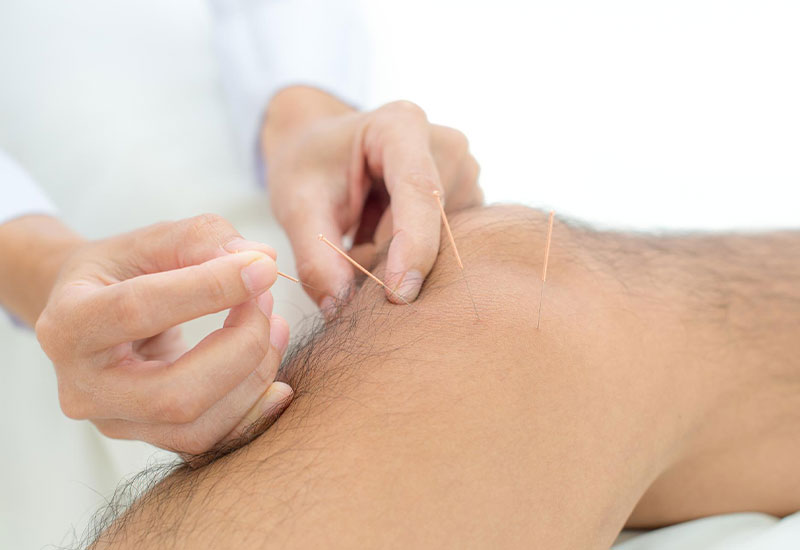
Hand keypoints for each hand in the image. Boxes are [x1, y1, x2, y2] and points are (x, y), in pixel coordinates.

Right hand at [33, 214, 292, 454]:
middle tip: (267, 302)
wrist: (93, 316)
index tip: (263, 268)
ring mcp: (114, 422)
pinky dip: (254, 412)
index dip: (210, 289)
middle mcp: (82, 387)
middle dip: (240, 346)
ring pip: (198, 427)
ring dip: (254, 375)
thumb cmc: (122, 272)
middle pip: (174, 392)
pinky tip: (278, 381)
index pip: (139, 309)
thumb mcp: (149, 239)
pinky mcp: (149, 439)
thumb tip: (261, 258)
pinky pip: (211, 442)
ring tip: (274, 325)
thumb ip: (202, 239)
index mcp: (67, 323)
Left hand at [262, 86, 481, 307]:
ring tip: (361, 233)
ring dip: (394, 260)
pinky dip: (407, 260)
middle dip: (386, 258)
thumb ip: (315, 258)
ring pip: (440, 246)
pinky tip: (380, 238)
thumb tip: (341, 311)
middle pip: (431, 226)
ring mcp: (465, 176)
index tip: (397, 295)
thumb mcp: (296, 205)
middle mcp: (447, 146)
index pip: (419, 191)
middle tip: (344, 246)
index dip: (413, 246)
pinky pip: (445, 251)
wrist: (321, 148)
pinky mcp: (469, 204)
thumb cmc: (308, 165)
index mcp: (401, 125)